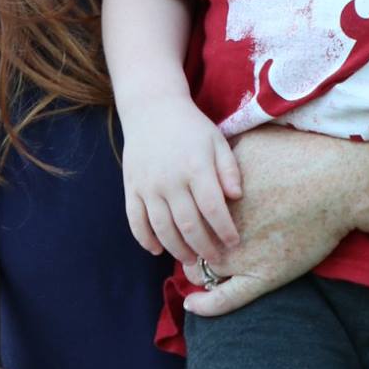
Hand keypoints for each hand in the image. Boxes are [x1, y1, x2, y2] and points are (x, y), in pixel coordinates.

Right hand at [122, 100, 240, 262]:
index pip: (213, 208)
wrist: (151, 109)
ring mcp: (148, 185)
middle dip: (204, 247)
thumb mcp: (217, 141)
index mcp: (195, 167)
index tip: (234, 243)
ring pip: (162, 228)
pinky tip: (158, 250)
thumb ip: (229, 169)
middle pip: (188, 224)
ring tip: (192, 260)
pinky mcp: (131, 188)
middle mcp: (170, 179)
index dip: (224, 230)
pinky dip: (145, 239)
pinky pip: (135, 221)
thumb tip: (237, 197)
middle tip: (216, 260)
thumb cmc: (191, 128)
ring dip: (178, 249)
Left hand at [180, 126, 348, 318]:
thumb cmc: (299, 157)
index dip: (188, 220)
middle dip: (191, 245)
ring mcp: (238, 257)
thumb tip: (207, 159)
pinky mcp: (263, 277)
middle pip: (187, 246)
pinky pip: (223, 300)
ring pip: (201, 273)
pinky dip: (206, 306)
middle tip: (202, 242)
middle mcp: (217, 230)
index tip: (197, 219)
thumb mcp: (249, 142)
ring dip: (200, 270)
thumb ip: (222, 158)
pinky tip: (194, 304)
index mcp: (211, 200)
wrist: (337, 181)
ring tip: (208, 266)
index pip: (182, 218)